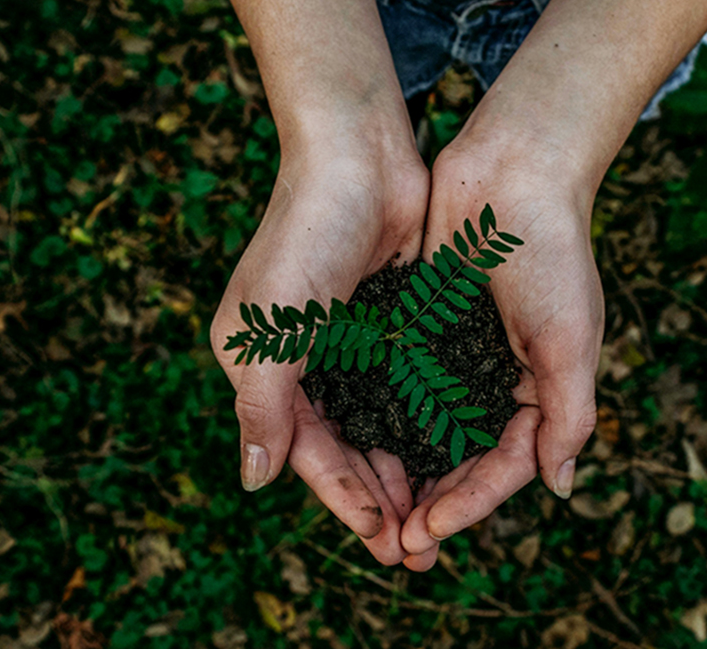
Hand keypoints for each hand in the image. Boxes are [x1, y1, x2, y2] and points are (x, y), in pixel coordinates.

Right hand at [210, 146, 428, 565]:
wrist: (359, 157)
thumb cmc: (305, 235)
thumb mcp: (271, 327)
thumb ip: (262, 406)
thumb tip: (254, 481)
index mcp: (264, 367)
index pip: (306, 450)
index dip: (342, 497)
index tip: (381, 538)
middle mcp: (306, 362)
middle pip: (346, 447)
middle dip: (379, 497)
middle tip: (417, 549)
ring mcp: (351, 344)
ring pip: (381, 425)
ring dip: (406, 470)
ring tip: (438, 516)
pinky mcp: (391, 324)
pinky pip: (409, 388)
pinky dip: (426, 423)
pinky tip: (453, 455)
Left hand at [400, 139, 604, 568]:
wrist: (513, 172)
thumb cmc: (552, 253)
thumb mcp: (571, 339)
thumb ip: (568, 414)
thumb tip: (559, 488)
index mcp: (539, 390)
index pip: (505, 466)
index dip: (470, 504)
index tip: (429, 530)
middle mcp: (496, 380)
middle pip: (462, 460)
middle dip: (433, 503)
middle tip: (396, 545)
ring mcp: (457, 356)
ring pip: (426, 431)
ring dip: (403, 473)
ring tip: (373, 513)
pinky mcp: (422, 328)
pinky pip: (400, 385)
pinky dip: (382, 417)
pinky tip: (355, 446)